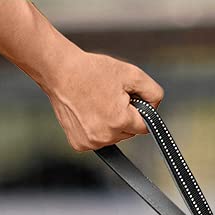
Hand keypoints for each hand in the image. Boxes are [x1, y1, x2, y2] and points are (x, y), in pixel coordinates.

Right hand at [41, 48, 164, 151]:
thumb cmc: (90, 70)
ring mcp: (91, 142)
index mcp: (120, 120)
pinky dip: (95, 129)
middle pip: (128, 133)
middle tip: (109, 98)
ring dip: (110, 124)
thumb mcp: (130, 73)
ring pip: (113, 138)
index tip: (127, 99)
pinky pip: (97, 141)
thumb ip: (153, 92)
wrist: (57, 70)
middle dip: (124, 117)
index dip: (138, 111)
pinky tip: (87, 113)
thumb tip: (156, 108)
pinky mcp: (79, 144)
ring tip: (96, 103)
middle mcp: (105, 135)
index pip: (144, 126)